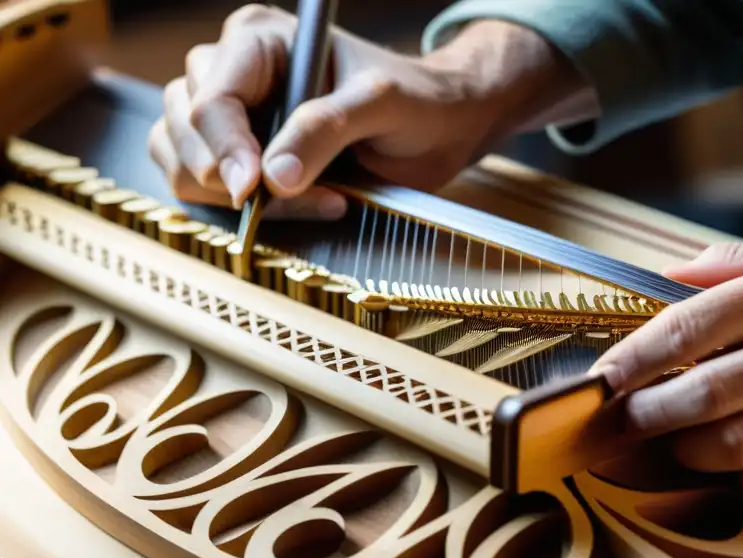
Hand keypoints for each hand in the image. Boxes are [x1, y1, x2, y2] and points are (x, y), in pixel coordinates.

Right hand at [149, 4, 589, 217]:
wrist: (440, 128)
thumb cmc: (416, 102)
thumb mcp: (379, 105)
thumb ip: (326, 130)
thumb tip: (273, 178)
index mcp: (259, 41)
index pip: (211, 98)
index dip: (225, 149)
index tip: (252, 189)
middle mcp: (232, 72)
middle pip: (184, 129)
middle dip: (230, 175)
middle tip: (289, 196)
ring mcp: (231, 116)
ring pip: (180, 159)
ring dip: (231, 196)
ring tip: (311, 198)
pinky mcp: (238, 156)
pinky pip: (200, 186)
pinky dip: (236, 210)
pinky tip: (297, 205)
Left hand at [592, 230, 742, 508]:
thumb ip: (742, 262)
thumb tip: (664, 276)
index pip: (695, 323)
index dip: (635, 357)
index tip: (601, 379)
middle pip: (706, 390)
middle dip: (646, 416)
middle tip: (618, 427)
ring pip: (740, 443)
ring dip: (690, 454)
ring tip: (676, 448)